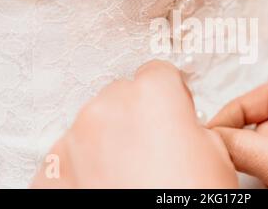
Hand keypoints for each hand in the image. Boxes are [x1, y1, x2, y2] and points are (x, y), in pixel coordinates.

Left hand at [32, 60, 237, 187]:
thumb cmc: (187, 202)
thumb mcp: (217, 157)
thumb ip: (196, 127)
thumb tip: (185, 127)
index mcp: (152, 97)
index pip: (159, 72)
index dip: (172, 93)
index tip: (173, 109)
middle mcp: (107, 110)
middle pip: (124, 96)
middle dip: (139, 117)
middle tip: (155, 151)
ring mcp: (73, 140)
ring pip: (95, 125)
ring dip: (110, 142)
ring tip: (131, 177)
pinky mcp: (50, 173)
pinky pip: (71, 157)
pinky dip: (86, 168)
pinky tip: (108, 189)